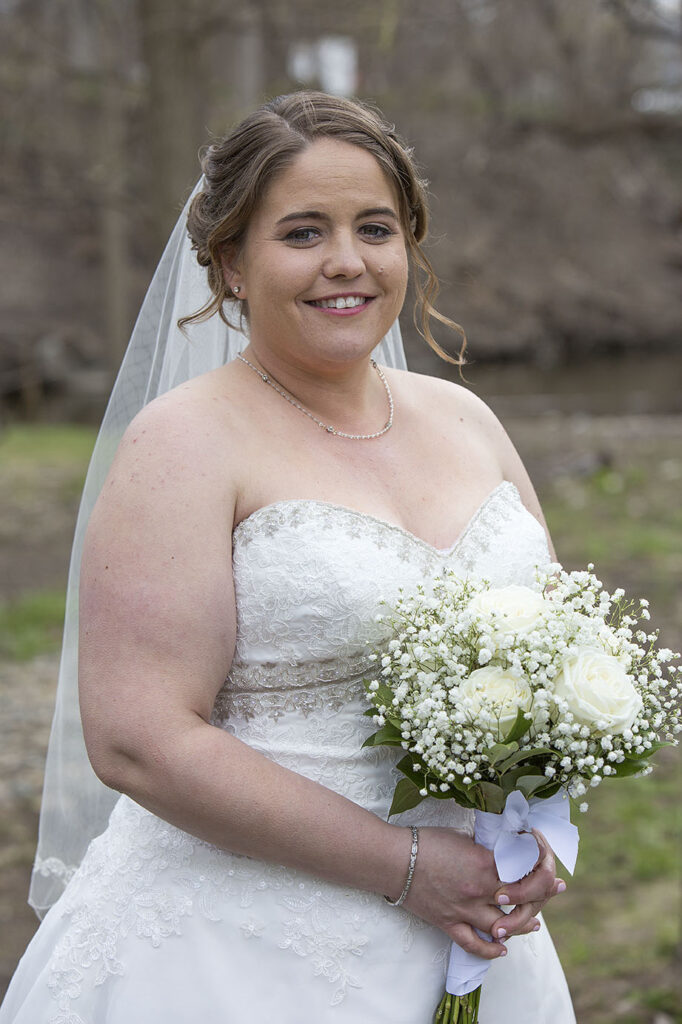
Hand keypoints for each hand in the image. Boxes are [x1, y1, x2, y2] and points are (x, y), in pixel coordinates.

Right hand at [399, 827, 564, 958]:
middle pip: (522, 901)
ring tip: (535, 923)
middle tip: (553, 891)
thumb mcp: (463, 837)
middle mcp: (479, 890)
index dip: (542, 866)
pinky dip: (491, 950)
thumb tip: (505, 854)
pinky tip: (502, 948)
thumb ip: (486, 849)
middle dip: (543, 897)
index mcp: (485, 863)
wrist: (393, 859)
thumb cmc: (426, 841)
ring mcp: (465, 910)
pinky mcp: (449, 924)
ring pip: (504, 928)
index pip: (525, 870)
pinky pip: (474, 944)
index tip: (548, 863)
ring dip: (523, 926)